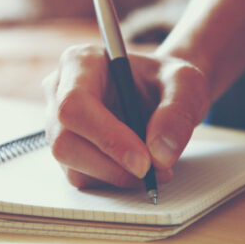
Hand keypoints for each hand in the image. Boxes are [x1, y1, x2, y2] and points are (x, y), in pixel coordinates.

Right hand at [42, 44, 209, 188]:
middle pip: (64, 141)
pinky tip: (139, 170)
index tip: (144, 161)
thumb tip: (159, 154)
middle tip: (153, 172)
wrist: (161, 93)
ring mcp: (58, 124)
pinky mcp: (68, 150)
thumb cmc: (167, 81)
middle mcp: (59, 91)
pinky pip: (82, 177)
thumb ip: (178, 111)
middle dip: (111, 165)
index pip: (74, 104)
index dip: (106, 137)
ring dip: (117, 176)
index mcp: (81, 62)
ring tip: (156, 169)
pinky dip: (114, 181)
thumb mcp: (186, 84)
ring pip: (71, 165)